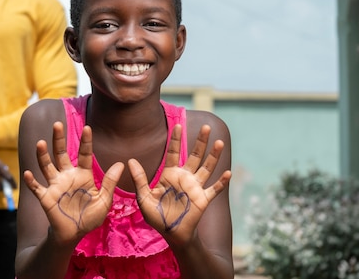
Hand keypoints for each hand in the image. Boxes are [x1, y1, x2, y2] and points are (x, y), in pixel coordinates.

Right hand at [23, 122, 123, 244]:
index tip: (88, 127)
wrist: (74, 233)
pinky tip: (29, 174)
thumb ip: (110, 182)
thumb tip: (121, 164)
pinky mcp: (46, 197)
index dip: (86, 142)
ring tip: (40, 143)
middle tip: (57, 124)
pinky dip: (32, 182)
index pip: (84, 154)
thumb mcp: (104, 200)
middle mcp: (67, 176)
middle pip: (61, 154)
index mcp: (82, 175)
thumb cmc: (90, 216)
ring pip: (47, 166)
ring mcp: (55, 185)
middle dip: (58, 139)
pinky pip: (37, 188)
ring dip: (43, 155)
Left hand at [128, 124, 230, 246]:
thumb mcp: (144, 197)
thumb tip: (130, 161)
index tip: (178, 125)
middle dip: (200, 141)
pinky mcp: (203, 199)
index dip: (176, 139)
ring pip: (206, 168)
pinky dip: (221, 182)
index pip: (174, 152)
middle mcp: (184, 177)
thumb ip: (139, 179)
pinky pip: (214, 189)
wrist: (170, 233)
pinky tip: (228, 173)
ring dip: (213, 156)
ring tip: (219, 142)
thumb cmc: (156, 215)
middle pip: (194, 155)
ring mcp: (195, 187)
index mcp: (170, 174)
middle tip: (206, 127)